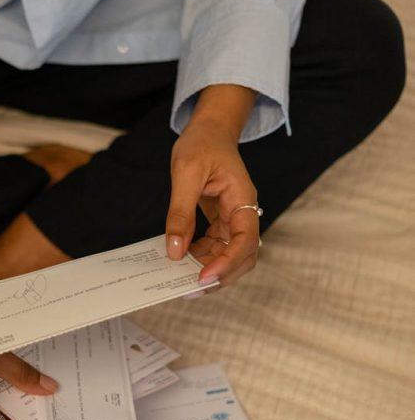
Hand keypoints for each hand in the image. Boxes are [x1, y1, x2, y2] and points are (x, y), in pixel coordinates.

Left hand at [166, 112, 260, 287]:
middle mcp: (243, 213)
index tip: (204, 276)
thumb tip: (174, 250)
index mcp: (243, 199)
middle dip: (220, 276)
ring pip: (229, 255)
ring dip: (209, 270)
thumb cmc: (201, 143)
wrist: (209, 129)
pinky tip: (181, 260)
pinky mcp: (221, 221)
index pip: (245, 241)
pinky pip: (215, 247)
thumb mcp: (185, 173)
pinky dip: (200, 257)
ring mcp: (233, 219)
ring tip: (182, 280)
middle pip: (243, 256)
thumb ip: (180, 212)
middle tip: (190, 289)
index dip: (227, 262)